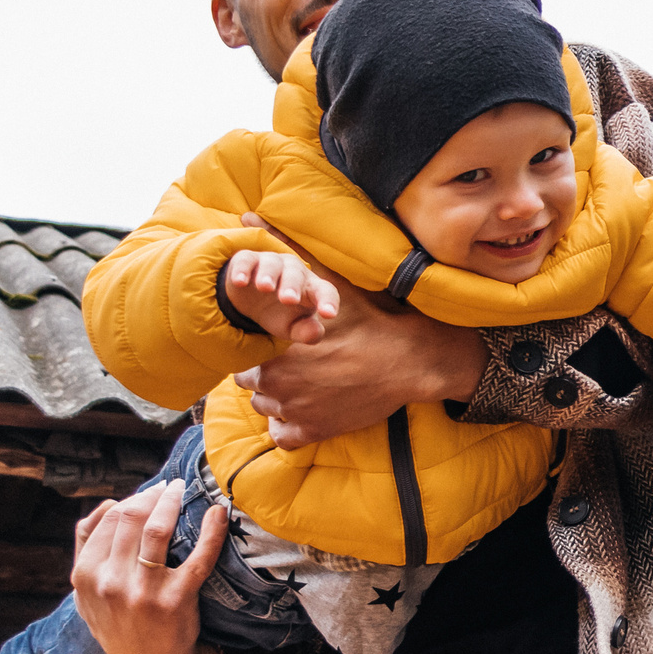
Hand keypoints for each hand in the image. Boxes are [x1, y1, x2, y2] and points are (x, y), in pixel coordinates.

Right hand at [72, 481, 227, 653]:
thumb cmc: (120, 621)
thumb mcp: (88, 591)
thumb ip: (88, 547)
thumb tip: (109, 503)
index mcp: (86, 576)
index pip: (109, 519)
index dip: (133, 499)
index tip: (152, 492)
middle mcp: (110, 582)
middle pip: (131, 518)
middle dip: (154, 495)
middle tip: (171, 487)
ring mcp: (143, 591)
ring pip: (157, 530)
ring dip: (173, 502)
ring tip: (184, 490)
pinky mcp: (176, 600)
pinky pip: (198, 557)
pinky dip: (212, 531)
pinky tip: (218, 515)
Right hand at [223, 249, 339, 345]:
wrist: (252, 299)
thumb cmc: (281, 313)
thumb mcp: (293, 327)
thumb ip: (306, 332)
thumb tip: (315, 334)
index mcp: (311, 288)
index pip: (325, 291)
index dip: (328, 301)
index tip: (328, 315)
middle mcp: (293, 270)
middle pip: (296, 274)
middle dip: (292, 286)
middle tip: (289, 300)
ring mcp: (271, 262)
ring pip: (272, 264)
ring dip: (269, 275)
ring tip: (265, 287)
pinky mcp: (248, 260)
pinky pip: (246, 261)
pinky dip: (243, 270)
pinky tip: (240, 282)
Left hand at [231, 212, 487, 446]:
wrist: (408, 360)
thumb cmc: (368, 319)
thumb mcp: (324, 279)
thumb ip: (282, 249)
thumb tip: (248, 218)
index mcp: (273, 349)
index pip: (245, 355)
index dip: (263, 347)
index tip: (284, 344)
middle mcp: (276, 384)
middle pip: (250, 383)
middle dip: (267, 373)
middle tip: (296, 364)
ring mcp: (294, 411)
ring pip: (265, 408)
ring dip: (278, 398)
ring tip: (306, 383)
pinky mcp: (312, 431)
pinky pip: (283, 436)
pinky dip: (289, 425)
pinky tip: (308, 408)